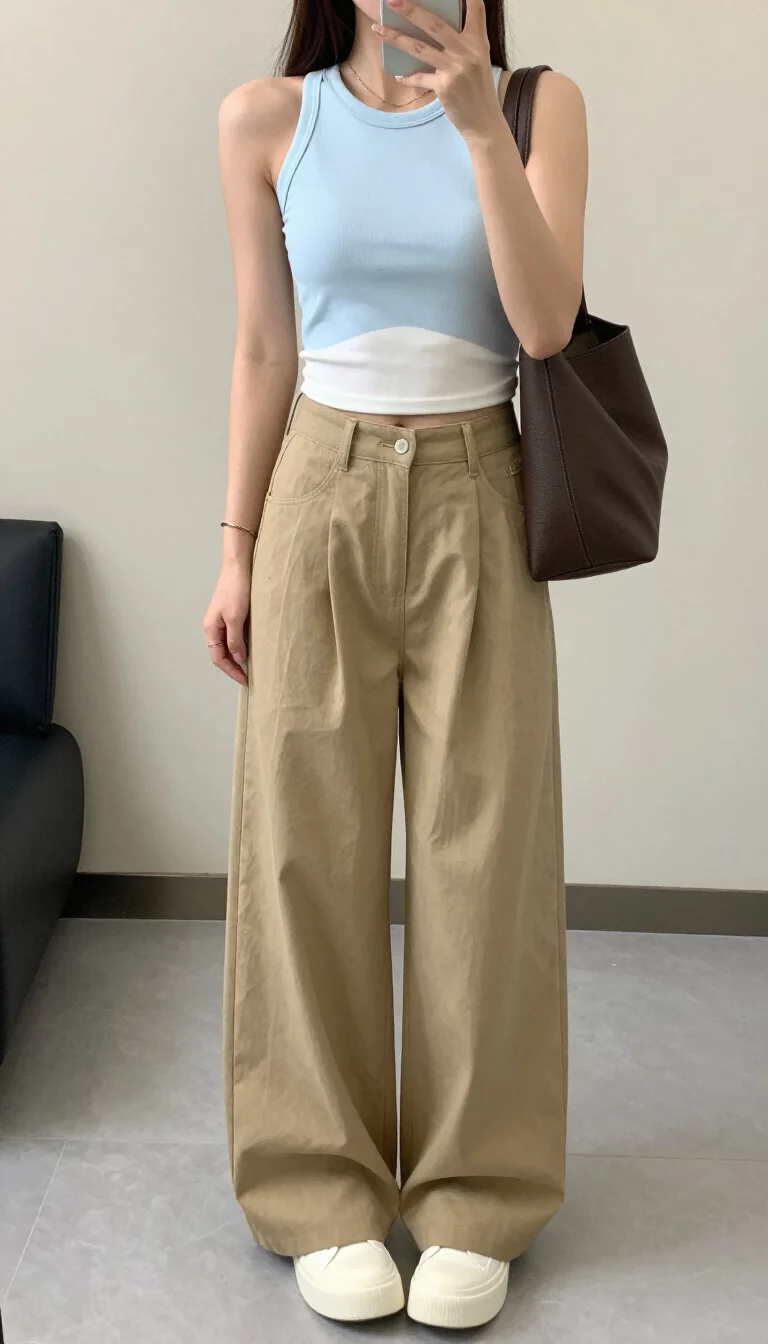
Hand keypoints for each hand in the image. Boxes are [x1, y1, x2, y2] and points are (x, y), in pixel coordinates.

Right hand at [203, 558, 250, 684]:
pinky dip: (243, 645)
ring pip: (230, 645)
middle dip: (234, 667)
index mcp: (211, 628)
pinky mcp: (234, 615)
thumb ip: (235, 640)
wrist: (239, 566)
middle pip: (222, 654)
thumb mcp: (236, 618)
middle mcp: (215, 627)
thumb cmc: (236, 590)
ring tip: (252, 667)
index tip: (245, 680)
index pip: (218, 658)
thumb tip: (239, 660)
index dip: (231, 671)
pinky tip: (253, 649)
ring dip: (239, 657)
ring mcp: (224, 621)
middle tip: (250, 677)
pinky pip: (236, 636)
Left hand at [372, 0, 504, 144]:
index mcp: (478, 41)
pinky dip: (408, 77)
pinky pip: (419, 78)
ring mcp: (455, 69)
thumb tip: (435, 28)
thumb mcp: (479, 60)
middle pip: (435, 25)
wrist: (484, 122)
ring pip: (420, 48)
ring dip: (396, 38)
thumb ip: (464, 42)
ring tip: (379, 30)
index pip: (476, 9)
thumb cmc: (479, 90)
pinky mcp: (444, 87)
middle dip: (412, 10)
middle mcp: (467, 52)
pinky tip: (398, 75)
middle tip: (393, 1)